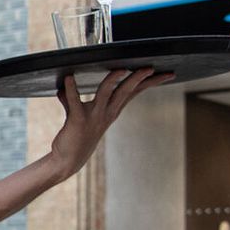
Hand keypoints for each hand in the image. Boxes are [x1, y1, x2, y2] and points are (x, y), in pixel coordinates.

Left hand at [49, 67, 172, 180]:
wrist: (66, 161)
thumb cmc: (74, 138)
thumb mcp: (77, 116)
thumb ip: (71, 100)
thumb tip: (63, 88)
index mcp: (111, 111)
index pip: (134, 93)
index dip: (150, 82)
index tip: (166, 73)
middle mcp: (106, 113)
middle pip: (126, 92)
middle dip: (138, 79)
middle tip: (151, 68)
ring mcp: (93, 117)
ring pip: (106, 93)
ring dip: (113, 80)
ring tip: (120, 69)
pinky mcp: (78, 120)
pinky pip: (74, 101)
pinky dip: (71, 89)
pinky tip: (69, 78)